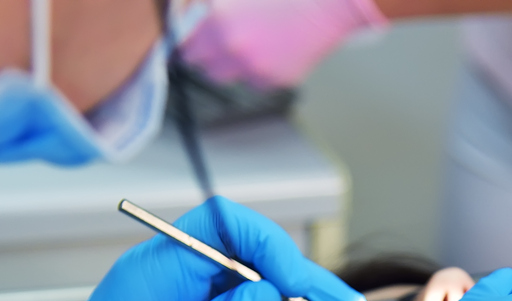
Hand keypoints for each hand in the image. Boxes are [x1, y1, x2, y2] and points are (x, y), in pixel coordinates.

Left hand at [178, 0, 387, 87]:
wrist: (329, 3)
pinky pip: (253, 81)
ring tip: (246, 43)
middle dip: (205, 53)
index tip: (191, 36)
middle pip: (199, 64)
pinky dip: (256, 69)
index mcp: (218, 19)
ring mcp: (254, 67)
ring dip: (228, 64)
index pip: (182, 41)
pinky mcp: (274, 80)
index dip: (187, 37)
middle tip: (218, 39)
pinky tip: (271, 48)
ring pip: (225, 76)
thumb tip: (191, 13)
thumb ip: (208, 4)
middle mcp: (232, 47)